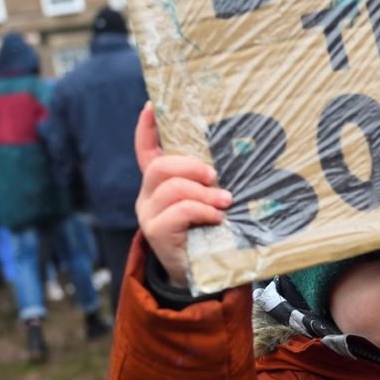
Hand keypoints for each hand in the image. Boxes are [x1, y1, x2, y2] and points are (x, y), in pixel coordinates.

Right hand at [134, 103, 231, 287]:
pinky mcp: (156, 232)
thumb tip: (234, 159)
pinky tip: (216, 218)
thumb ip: (209, 182)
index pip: (145, 150)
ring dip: (204, 192)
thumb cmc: (208, 231)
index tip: (152, 106)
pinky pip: (179, 211)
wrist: (198, 274)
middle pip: (160, 166)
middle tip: (215, 177)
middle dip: (191, 166)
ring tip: (224, 202)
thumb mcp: (208, 201)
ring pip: (172, 187)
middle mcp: (148, 195)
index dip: (146, 128)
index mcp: (160, 183)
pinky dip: (203, 210)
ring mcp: (149, 214)